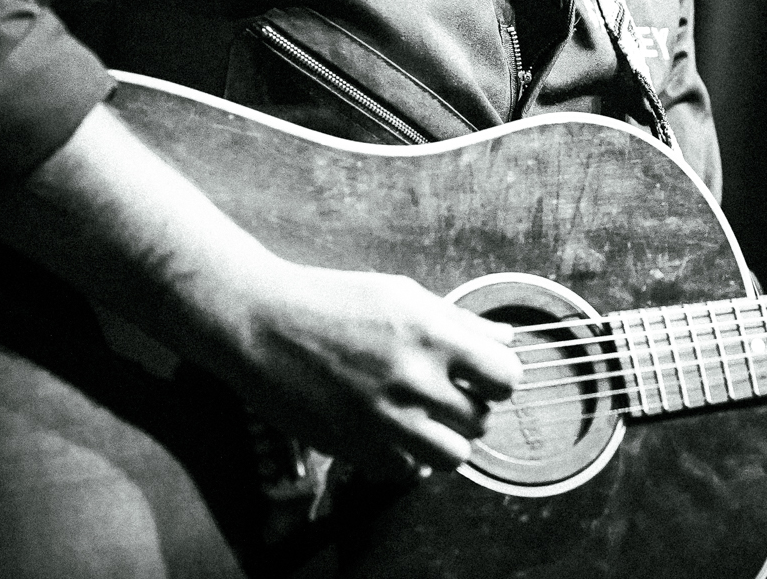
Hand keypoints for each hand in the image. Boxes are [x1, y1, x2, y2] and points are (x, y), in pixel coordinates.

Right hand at [218, 261, 524, 477]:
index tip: (483, 374)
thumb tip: (505, 338)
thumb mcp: (402, 294)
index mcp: (431, 335)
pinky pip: (405, 472)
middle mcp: (413, 381)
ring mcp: (383, 420)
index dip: (499, 377)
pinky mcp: (353, 446)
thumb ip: (459, 321)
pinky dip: (406, 457)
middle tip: (448, 393)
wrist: (261, 324)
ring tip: (426, 418)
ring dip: (446, 439)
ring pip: (452, 457)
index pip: (505, 377)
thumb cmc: (331, 300)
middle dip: (471, 408)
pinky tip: (393, 432)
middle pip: (481, 421)